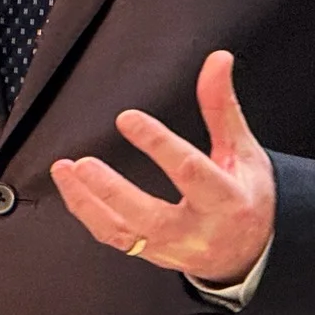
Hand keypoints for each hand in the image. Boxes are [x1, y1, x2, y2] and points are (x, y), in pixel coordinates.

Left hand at [49, 51, 274, 286]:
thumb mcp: (242, 151)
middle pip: (151, 216)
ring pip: (124, 234)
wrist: (249, 253)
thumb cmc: (245, 196)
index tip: (127, 118)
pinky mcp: (151, 254)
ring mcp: (172, 249)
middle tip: (84, 164)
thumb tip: (217, 60)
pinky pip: (115, 239)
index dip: (158, 145)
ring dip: (88, 203)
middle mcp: (198, 231)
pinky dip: (88, 214)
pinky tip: (71, 188)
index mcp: (226, 201)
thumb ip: (221, 107)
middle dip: (113, 191)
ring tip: (65, 170)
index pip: (190, 173)